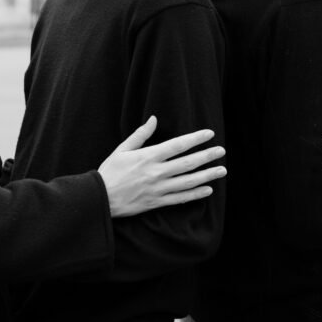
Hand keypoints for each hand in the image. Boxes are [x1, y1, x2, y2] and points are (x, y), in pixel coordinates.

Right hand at [98, 116, 225, 217]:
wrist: (99, 198)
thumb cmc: (110, 172)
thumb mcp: (122, 149)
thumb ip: (141, 135)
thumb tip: (154, 119)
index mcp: (148, 157)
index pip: (178, 145)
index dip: (195, 139)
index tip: (209, 134)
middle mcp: (156, 172)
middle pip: (188, 163)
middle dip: (207, 156)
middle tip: (222, 151)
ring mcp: (158, 189)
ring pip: (188, 182)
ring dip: (207, 175)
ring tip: (222, 170)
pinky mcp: (157, 202)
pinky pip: (180, 198)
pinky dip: (195, 194)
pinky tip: (208, 190)